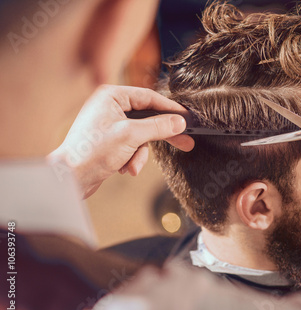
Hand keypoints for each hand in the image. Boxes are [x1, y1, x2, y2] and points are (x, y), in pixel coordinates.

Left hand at [48, 85, 194, 198]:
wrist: (70, 178)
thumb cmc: (92, 152)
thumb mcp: (131, 136)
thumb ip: (159, 127)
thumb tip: (180, 121)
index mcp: (111, 96)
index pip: (149, 97)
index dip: (170, 109)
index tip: (188, 118)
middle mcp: (110, 106)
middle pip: (148, 117)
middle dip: (162, 134)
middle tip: (185, 141)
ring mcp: (110, 125)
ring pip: (142, 136)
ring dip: (140, 154)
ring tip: (131, 167)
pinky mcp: (110, 141)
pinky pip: (132, 147)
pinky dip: (131, 159)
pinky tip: (123, 169)